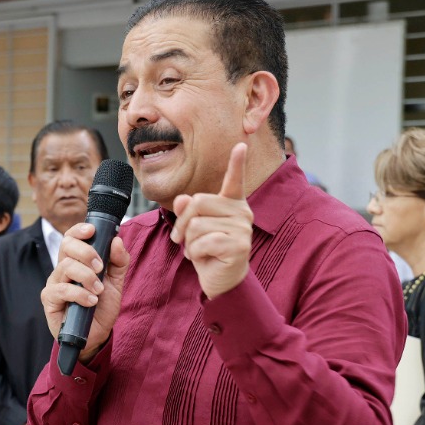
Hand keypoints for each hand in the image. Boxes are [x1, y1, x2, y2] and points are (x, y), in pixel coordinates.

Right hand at [41, 224, 129, 362]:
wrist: (96, 335)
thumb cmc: (101, 307)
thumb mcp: (116, 282)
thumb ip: (119, 261)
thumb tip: (116, 240)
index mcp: (76, 261)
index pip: (71, 237)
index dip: (79, 230)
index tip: (92, 230)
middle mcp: (62, 269)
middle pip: (66, 246)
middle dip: (87, 252)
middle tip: (101, 267)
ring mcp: (54, 283)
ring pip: (66, 267)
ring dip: (87, 277)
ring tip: (98, 290)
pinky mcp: (49, 300)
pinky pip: (62, 289)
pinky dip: (79, 294)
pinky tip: (91, 301)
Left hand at [171, 142, 252, 299]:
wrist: (221, 281)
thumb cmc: (208, 252)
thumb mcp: (193, 229)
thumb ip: (188, 212)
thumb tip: (182, 199)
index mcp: (232, 204)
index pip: (234, 180)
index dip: (237, 163)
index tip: (241, 144)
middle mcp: (242, 212)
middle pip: (198, 202)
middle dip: (182, 223)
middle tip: (181, 239)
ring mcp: (243, 228)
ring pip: (197, 224)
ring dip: (189, 243)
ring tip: (198, 251)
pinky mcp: (239, 245)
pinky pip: (204, 242)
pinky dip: (196, 253)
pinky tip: (204, 259)